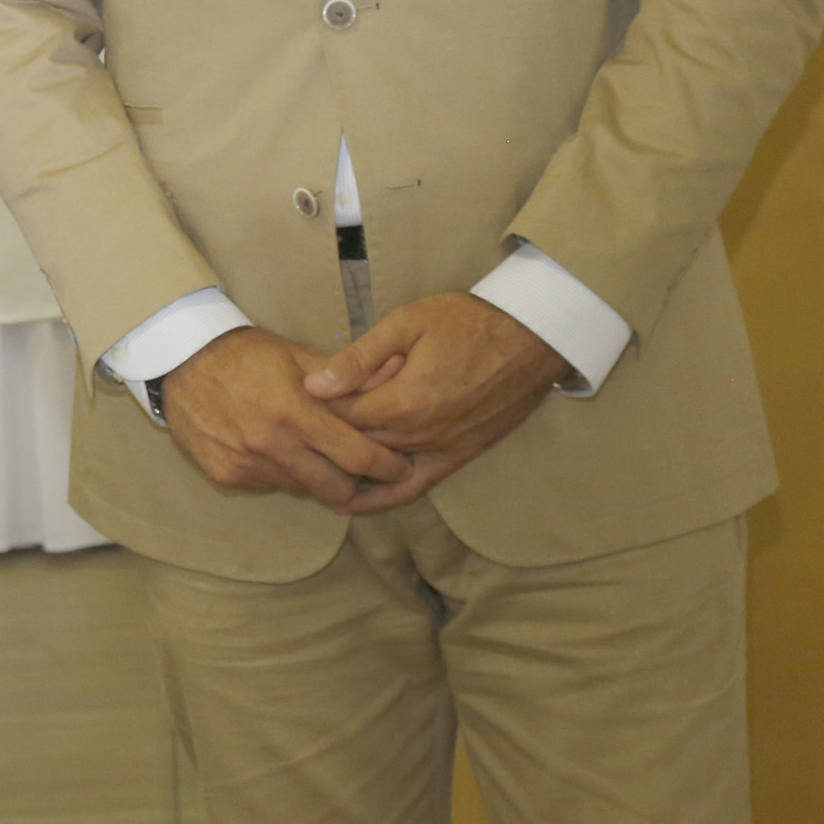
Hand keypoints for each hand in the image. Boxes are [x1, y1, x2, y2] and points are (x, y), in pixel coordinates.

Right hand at [159, 326, 412, 510]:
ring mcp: (247, 464)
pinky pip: (270, 485)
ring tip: (316, 454)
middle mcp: (271, 444)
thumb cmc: (244, 353)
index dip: (387, 467)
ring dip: (318, 477)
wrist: (178, 360)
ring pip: (304, 489)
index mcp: (294, 411)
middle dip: (358, 483)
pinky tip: (275, 449)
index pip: (358, 457)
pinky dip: (282, 473)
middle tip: (364, 469)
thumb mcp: (297, 354)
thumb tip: (397, 380)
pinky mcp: (226, 475)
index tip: (400, 465)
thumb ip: (348, 378)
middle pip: (337, 489)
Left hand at [305, 293, 568, 513]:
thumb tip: (315, 384)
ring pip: (380, 470)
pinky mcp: (460, 457)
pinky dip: (384, 496)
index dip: (314, 410)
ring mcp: (443, 450)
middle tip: (293, 432)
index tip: (291, 402)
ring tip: (309, 469)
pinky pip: (416, 487)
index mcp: (404, 401)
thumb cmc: (468, 322)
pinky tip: (355, 501)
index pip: (341, 418)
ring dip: (347, 468)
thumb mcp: (406, 323)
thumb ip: (358, 358)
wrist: (532, 337)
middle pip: (356, 444)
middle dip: (326, 438)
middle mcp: (422, 435)